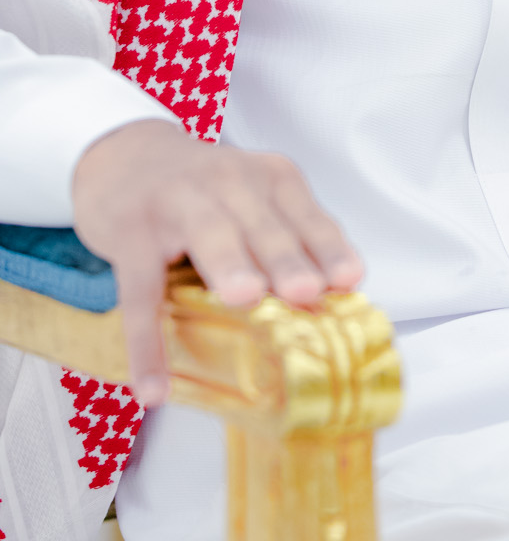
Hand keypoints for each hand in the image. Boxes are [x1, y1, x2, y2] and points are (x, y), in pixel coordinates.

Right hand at [72, 118, 363, 408]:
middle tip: (306, 289)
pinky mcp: (131, 232)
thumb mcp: (254, 197)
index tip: (349, 279)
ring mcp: (178, 203)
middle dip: (286, 257)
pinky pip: (140, 291)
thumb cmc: (204, 189)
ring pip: (208, 235)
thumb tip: (332, 300)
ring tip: (246, 297)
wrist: (126, 155)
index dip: (329, 247)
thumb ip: (290, 238)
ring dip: (229, 265)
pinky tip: (152, 385)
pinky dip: (146, 341)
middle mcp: (229, 182)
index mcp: (269, 179)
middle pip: (263, 224)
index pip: (306, 216)